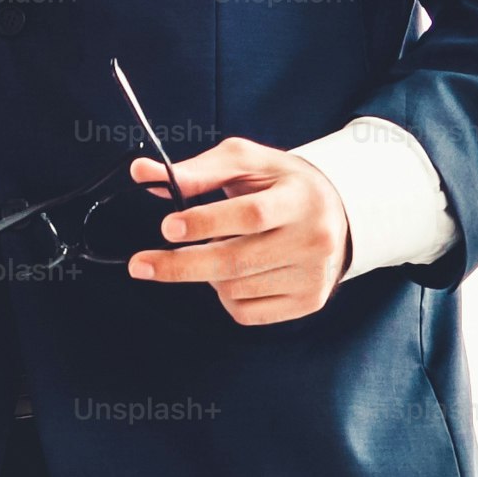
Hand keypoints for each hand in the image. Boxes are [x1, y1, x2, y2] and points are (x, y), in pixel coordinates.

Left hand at [126, 137, 352, 325]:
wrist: (336, 212)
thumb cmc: (280, 184)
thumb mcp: (246, 163)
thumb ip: (196, 171)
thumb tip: (142, 172)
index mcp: (300, 199)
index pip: (251, 215)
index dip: (206, 223)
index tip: (167, 226)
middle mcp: (314, 240)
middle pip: (237, 261)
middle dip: (181, 265)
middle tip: (141, 264)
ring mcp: (313, 276)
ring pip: (236, 289)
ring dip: (207, 275)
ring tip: (214, 250)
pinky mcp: (308, 302)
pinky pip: (247, 313)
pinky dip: (225, 297)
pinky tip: (231, 275)